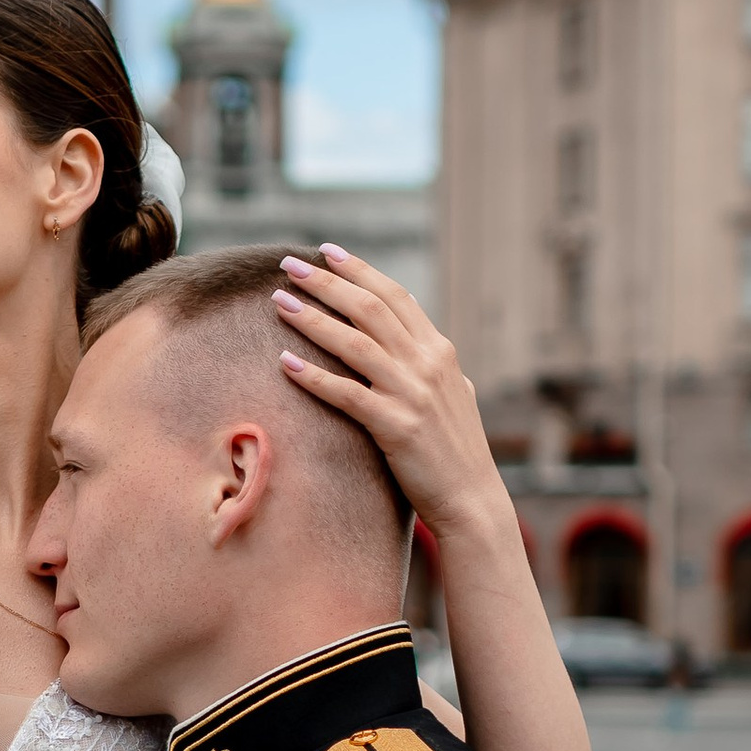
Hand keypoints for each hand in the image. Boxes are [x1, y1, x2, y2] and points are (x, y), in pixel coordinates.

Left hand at [272, 248, 515, 548]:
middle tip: (288, 265)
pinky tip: (285, 363)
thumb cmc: (457, 451)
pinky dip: (314, 377)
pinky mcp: (396, 426)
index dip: (359, 270)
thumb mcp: (453, 395)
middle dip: (327, 282)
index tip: (326, 251)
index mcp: (439, 351)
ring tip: (278, 301)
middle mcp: (428, 364)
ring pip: (354, 344)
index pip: (395, 296)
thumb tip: (422, 346)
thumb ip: (436, 367)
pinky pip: (347, 394)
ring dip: (313, 319)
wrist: (472, 499)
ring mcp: (413, 394)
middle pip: (370, 309)